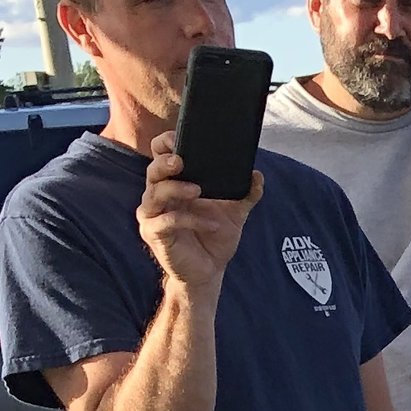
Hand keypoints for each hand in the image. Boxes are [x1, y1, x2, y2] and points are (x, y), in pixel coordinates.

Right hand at [135, 138, 256, 301]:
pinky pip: (167, 221)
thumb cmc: (215, 239)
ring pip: (155, 193)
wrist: (210, 273)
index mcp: (175, 184)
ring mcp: (153, 214)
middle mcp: (159, 196)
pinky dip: (190, 220)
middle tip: (182, 161)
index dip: (165, 144)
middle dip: (165, 162)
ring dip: (176, 188)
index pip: (160, 156)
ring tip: (198, 190)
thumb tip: (257, 175)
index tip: (179, 138)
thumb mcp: (235, 214)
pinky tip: (211, 223)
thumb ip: (245, 194)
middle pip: (153, 170)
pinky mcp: (154, 233)